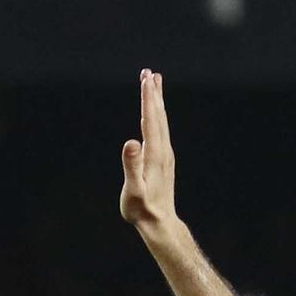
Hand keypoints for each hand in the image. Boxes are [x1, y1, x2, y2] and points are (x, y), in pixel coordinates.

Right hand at [119, 68, 176, 232]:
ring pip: (161, 122)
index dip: (148, 98)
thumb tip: (131, 141)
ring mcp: (165, 155)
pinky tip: (154, 115)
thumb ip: (131, 165)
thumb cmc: (142, 209)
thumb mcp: (133, 189)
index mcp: (155, 153)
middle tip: (149, 72)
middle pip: (159, 116)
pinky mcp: (163, 160)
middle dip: (153, 94)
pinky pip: (161, 131)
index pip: (151, 119)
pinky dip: (157, 117)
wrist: (159, 223)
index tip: (146, 79)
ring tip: (154, 84)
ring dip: (157, 102)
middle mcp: (163, 150)